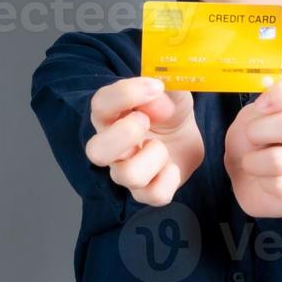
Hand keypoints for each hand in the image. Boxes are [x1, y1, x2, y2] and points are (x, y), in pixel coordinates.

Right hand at [85, 77, 202, 206]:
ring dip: (155, 155)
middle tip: (146, 121)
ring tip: (163, 146)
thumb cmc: (168, 110)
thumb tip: (156, 92)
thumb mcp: (172, 91)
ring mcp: (124, 172)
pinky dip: (170, 178)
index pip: (100, 104)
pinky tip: (172, 166)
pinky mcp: (145, 192)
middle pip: (96, 151)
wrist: (185, 136)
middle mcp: (110, 147)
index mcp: (110, 116)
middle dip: (126, 133)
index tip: (156, 87)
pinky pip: (154, 194)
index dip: (126, 94)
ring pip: (127, 175)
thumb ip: (166, 87)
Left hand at [224, 71, 281, 218]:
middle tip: (250, 139)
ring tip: (254, 163)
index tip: (259, 105)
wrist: (248, 179)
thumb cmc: (253, 141)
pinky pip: (281, 186)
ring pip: (279, 160)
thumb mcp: (251, 116)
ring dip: (254, 162)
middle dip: (255, 133)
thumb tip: (274, 79)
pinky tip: (265, 182)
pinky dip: (262, 183)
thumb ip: (265, 99)